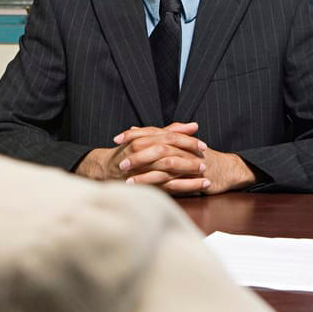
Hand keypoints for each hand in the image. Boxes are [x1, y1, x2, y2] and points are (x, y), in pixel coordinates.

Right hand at [76, 122, 206, 190]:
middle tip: (205, 157)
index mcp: (144, 139)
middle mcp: (141, 151)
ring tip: (206, 173)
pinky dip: (187, 186)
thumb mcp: (148, 138)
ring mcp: (142, 168)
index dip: (187, 140)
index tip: (203, 145)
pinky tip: (200, 186)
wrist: (106, 169)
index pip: (169, 136)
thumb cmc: (129, 153)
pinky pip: (169, 185)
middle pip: (170, 150)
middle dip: (190, 154)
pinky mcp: (146, 184)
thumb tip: (193, 125)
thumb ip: (170, 131)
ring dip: (190, 170)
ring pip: (170, 167)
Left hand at [111, 123, 255, 195]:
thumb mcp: (180, 144)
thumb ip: (159, 136)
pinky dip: (156, 185)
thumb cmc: (200, 158)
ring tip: (126, 179)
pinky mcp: (190, 178)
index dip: (134, 134)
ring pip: (162, 164)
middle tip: (118, 161)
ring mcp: (186, 163)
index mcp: (176, 138)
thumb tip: (136, 129)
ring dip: (143, 172)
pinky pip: (170, 181)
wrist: (226, 170)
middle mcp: (180, 148)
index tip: (117, 138)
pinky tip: (143, 190)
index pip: (152, 132)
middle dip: (136, 155)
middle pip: (155, 147)